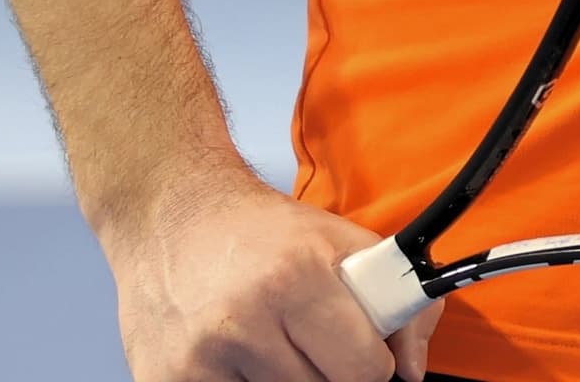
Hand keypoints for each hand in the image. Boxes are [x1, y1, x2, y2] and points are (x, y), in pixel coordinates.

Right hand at [106, 161, 432, 380]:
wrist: (170, 214)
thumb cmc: (261, 231)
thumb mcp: (340, 242)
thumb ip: (396, 300)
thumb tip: (413, 369)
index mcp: (296, 279)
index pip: (365, 369)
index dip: (370, 360)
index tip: (360, 348)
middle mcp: (243, 322)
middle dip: (328, 371)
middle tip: (309, 339)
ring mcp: (200, 360)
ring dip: (284, 381)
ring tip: (270, 341)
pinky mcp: (166, 381)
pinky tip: (236, 356)